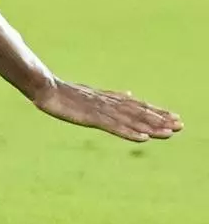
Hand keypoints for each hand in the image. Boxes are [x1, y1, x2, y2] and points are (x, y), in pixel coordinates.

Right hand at [33, 79, 181, 142]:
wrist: (43, 85)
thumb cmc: (63, 91)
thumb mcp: (91, 94)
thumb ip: (112, 96)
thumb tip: (131, 94)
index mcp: (108, 99)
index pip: (137, 106)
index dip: (155, 112)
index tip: (174, 118)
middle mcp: (108, 103)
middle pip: (138, 112)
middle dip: (159, 119)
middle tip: (180, 125)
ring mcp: (99, 109)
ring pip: (129, 120)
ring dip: (150, 127)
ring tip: (169, 132)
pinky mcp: (90, 116)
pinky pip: (113, 126)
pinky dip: (129, 132)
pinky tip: (142, 138)